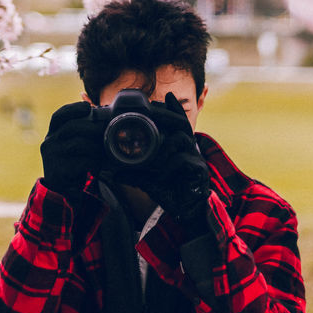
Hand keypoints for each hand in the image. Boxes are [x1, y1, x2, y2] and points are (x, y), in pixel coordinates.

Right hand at [39, 101, 104, 196]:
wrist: (63, 191)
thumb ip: (82, 129)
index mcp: (53, 133)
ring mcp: (52, 158)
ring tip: (104, 150)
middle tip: (106, 130)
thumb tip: (99, 110)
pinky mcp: (58, 172)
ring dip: (95, 146)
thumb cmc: (74, 163)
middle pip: (71, 127)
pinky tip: (97, 165)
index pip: (59, 116)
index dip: (73, 108)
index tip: (88, 107)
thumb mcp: (74, 145)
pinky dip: (93, 162)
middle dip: (92, 127)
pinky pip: (80, 162)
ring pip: (77, 144)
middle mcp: (49, 143)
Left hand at [123, 93, 212, 232]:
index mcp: (180, 148)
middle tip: (154, 108)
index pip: (178, 123)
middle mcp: (189, 150)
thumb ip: (133, 174)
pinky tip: (161, 176)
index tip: (166, 97)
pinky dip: (168, 167)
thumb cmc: (171, 194)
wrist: (188, 215)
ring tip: (155, 155)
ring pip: (182, 139)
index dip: (174, 109)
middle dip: (168, 113)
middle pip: (182, 123)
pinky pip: (182, 160)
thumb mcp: (149, 181)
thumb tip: (112, 172)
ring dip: (165, 144)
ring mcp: (196, 159)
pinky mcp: (199, 171)